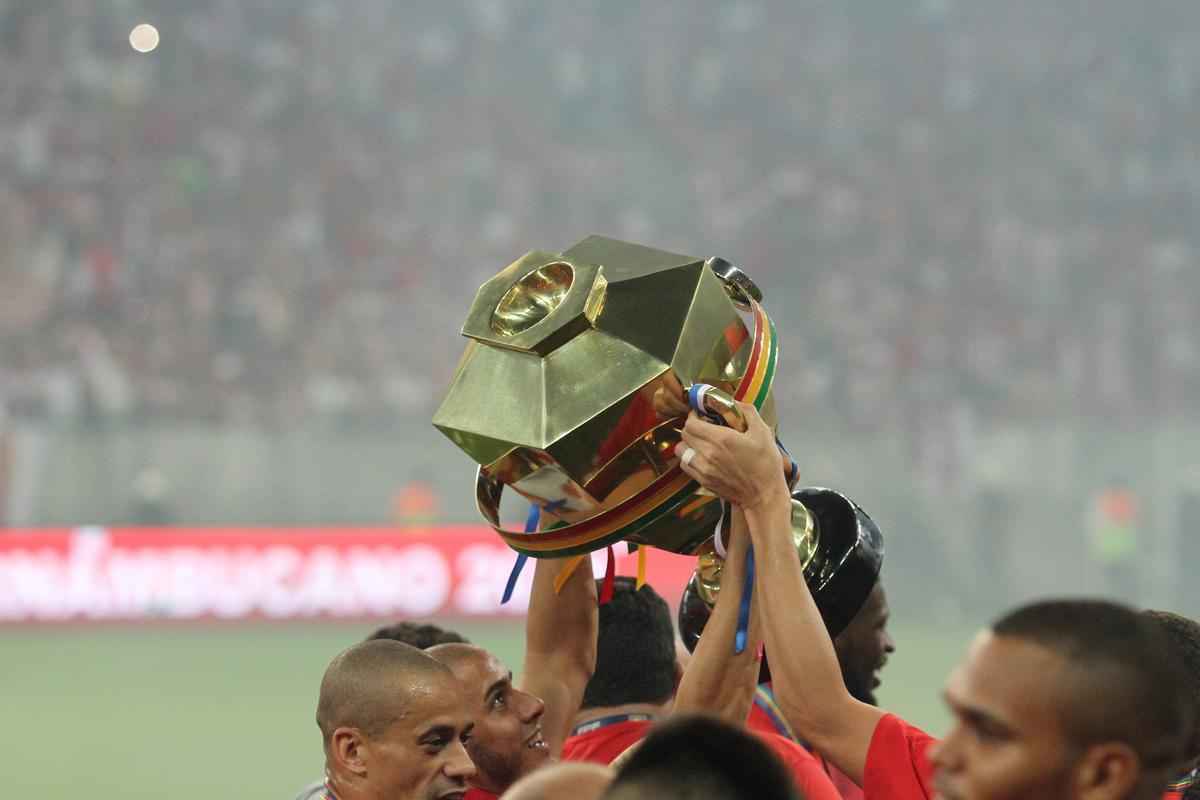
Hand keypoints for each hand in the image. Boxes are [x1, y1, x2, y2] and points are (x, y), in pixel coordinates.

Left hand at [674, 401, 790, 511]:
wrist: (764, 496)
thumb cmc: (766, 464)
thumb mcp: (762, 432)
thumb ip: (746, 412)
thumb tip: (733, 402)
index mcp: (721, 439)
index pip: (691, 422)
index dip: (695, 416)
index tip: (703, 414)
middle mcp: (708, 454)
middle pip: (685, 434)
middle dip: (692, 427)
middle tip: (704, 426)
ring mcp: (703, 469)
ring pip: (681, 450)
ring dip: (688, 443)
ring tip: (701, 442)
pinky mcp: (703, 481)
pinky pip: (685, 465)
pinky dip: (689, 458)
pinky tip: (702, 457)